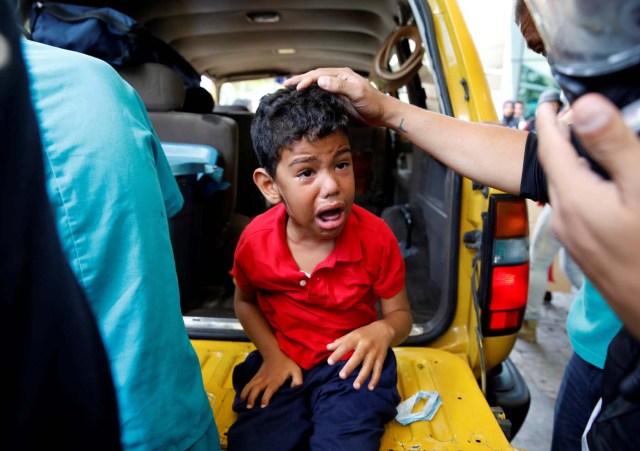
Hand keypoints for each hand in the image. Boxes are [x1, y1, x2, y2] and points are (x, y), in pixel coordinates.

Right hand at [240, 351, 302, 408]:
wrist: (275, 352)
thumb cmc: (286, 363)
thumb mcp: (296, 370)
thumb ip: (298, 380)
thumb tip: (295, 388)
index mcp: (275, 380)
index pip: (269, 390)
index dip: (266, 398)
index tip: (263, 406)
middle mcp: (266, 379)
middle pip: (256, 389)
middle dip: (252, 398)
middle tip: (249, 407)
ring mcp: (259, 377)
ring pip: (250, 386)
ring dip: (245, 394)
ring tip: (242, 402)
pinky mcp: (256, 376)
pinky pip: (249, 383)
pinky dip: (244, 390)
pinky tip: (242, 396)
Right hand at [284, 67, 386, 126]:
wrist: (382, 114)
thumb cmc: (373, 103)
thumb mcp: (357, 93)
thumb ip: (340, 86)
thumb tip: (321, 80)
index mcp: (342, 74)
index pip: (319, 74)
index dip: (306, 80)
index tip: (297, 88)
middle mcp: (338, 79)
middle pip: (315, 77)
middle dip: (300, 80)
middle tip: (285, 85)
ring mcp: (338, 89)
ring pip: (316, 85)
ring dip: (303, 86)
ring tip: (290, 90)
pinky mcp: (338, 98)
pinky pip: (321, 94)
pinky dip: (311, 94)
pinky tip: (304, 99)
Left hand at [326, 321, 393, 390]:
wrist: (384, 330)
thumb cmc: (364, 333)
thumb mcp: (353, 334)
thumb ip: (340, 341)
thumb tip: (327, 347)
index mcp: (357, 338)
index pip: (346, 346)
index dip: (338, 354)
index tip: (329, 362)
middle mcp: (366, 345)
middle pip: (358, 357)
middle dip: (350, 367)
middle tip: (342, 376)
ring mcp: (374, 352)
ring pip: (368, 366)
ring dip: (362, 377)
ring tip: (355, 386)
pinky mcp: (381, 358)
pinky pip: (378, 370)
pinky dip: (375, 379)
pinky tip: (370, 388)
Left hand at [536, 93, 639, 338]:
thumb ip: (613, 147)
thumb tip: (585, 105)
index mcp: (573, 197)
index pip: (549, 147)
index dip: (548, 119)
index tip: (546, 101)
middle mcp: (565, 217)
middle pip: (554, 167)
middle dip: (558, 140)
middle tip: (566, 118)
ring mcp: (575, 237)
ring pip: (565, 188)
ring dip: (569, 164)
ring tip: (581, 147)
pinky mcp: (587, 250)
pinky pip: (576, 208)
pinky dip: (581, 187)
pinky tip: (599, 188)